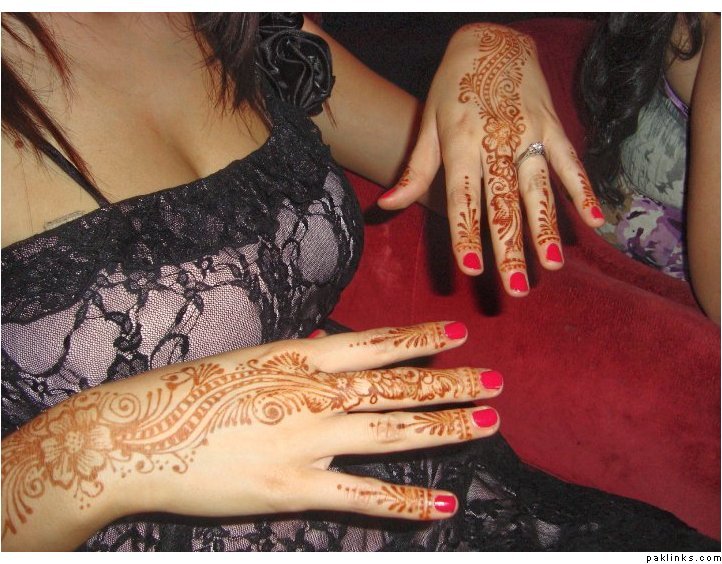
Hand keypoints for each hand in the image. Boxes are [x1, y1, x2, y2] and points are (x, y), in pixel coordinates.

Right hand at [2, 322, 502, 547]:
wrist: (135, 436)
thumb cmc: (190, 394)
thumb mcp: (249, 361)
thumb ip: (295, 359)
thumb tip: (326, 347)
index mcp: (298, 357)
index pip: (375, 343)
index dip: (421, 338)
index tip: (458, 332)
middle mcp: (311, 393)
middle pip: (396, 386)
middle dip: (450, 383)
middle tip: (495, 381)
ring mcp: (306, 441)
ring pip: (392, 433)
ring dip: (445, 429)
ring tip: (487, 423)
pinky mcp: (293, 487)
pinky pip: (363, 496)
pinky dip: (406, 501)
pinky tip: (443, 503)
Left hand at [377, 23, 603, 295]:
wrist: (491, 39)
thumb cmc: (452, 85)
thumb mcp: (427, 122)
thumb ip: (415, 169)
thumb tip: (387, 206)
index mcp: (460, 143)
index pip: (463, 198)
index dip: (467, 234)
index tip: (473, 269)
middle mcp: (496, 141)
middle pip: (503, 202)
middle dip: (510, 247)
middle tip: (516, 287)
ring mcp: (529, 133)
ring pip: (538, 188)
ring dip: (546, 228)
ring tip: (551, 265)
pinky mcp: (553, 126)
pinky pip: (570, 162)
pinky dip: (583, 190)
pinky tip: (594, 221)